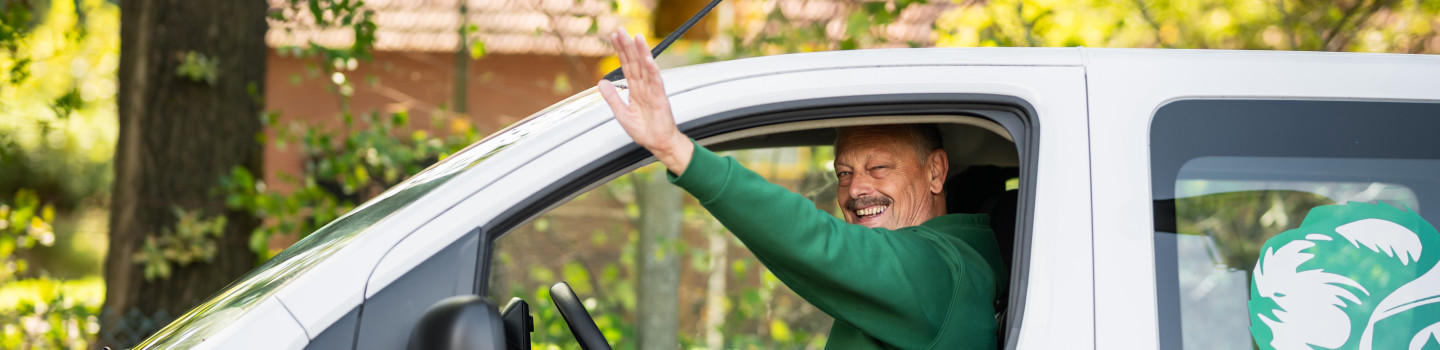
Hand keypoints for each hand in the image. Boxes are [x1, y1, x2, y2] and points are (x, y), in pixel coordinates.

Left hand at [598, 28, 693, 174]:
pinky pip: (656, 81)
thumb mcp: (621, 113)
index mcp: (635, 89)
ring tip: (636, 37)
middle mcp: (644, 86)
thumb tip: (601, 83)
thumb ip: (612, 98)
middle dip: (627, 46)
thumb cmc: (645, 130)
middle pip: (635, 62)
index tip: (614, 38)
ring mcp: (653, 90)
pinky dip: (652, 70)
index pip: (627, 66)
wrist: (658, 144)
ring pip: (646, 67)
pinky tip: (648, 59)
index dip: (620, 52)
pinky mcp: (660, 98)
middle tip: (620, 30)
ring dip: (641, 52)